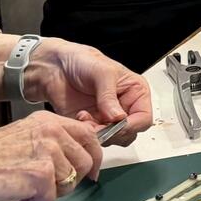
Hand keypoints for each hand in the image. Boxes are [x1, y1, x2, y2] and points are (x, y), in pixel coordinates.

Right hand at [0, 111, 105, 200]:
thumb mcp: (25, 137)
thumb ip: (50, 143)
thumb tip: (71, 159)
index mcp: (48, 121)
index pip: (88, 134)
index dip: (93, 155)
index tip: (92, 169)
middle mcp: (52, 132)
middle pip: (86, 160)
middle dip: (72, 179)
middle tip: (52, 187)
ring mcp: (49, 152)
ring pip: (69, 182)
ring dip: (49, 193)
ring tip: (25, 189)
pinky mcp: (42, 174)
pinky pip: (50, 199)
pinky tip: (17, 196)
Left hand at [24, 38, 153, 144]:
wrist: (57, 67)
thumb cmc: (83, 62)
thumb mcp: (102, 73)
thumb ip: (109, 96)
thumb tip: (118, 118)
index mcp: (135, 92)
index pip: (143, 118)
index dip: (132, 125)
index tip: (117, 125)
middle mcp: (124, 107)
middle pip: (129, 133)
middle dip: (113, 132)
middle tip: (100, 124)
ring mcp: (107, 118)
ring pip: (112, 139)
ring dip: (98, 133)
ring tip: (87, 117)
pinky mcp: (91, 125)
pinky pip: (94, 138)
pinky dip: (87, 133)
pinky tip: (80, 117)